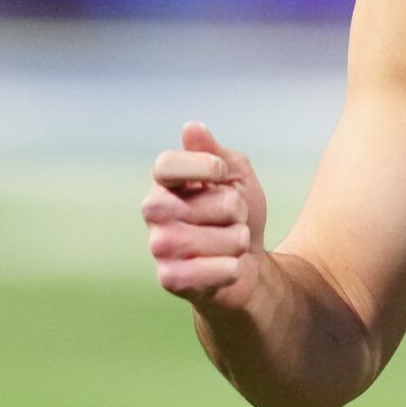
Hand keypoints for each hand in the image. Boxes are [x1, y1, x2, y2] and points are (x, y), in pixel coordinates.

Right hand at [142, 121, 269, 310]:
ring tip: (231, 243)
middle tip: (232, 219)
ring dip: (238, 240)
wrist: (250, 265)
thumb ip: (217, 152)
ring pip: (217, 238)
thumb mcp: (237, 177)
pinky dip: (232, 268)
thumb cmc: (238, 216)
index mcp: (165, 183)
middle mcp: (154, 212)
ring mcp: (159, 246)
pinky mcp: (170, 278)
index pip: (166, 165)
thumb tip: (192, 128)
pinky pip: (214, 269)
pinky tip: (227, 267)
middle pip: (207, 203)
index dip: (202, 166)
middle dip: (235, 210)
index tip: (222, 173)